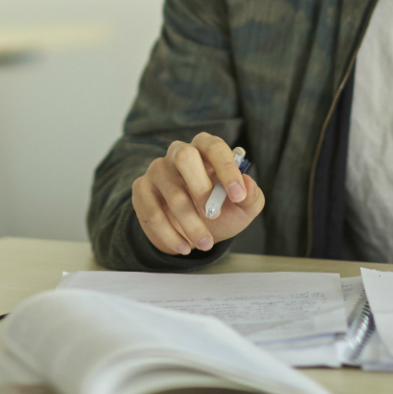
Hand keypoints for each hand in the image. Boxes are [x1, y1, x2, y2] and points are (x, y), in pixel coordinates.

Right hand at [130, 133, 263, 255]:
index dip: (227, 169)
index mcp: (205, 149)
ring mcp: (157, 170)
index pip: (214, 147)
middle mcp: (178, 153)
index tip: (238, 195)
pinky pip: (153, 212)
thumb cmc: (219, 212)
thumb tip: (248, 184)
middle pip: (184, 156)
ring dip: (191, 223)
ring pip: (172, 193)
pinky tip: (184, 246)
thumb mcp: (242, 208)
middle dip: (201, 188)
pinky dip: (170, 234)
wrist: (191, 234)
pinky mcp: (141, 189)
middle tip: (214, 215)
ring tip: (205, 243)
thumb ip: (251, 196)